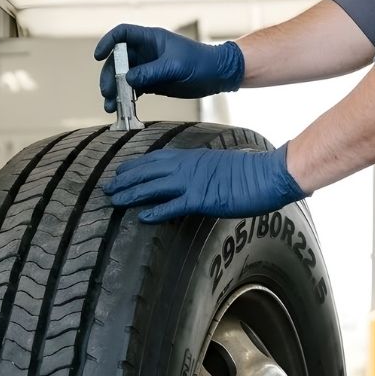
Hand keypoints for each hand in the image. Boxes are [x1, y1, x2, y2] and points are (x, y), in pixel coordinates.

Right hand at [94, 25, 244, 112]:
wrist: (217, 76)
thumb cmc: (200, 63)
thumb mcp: (174, 67)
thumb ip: (150, 73)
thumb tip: (127, 80)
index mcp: (150, 39)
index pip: (122, 34)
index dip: (108, 42)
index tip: (98, 57)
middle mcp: (146, 52)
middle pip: (118, 61)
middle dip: (110, 76)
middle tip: (108, 93)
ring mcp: (147, 68)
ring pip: (123, 78)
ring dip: (115, 92)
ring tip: (111, 107)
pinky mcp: (152, 83)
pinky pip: (133, 90)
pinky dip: (126, 99)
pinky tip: (122, 110)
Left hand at [104, 144, 305, 222]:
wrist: (267, 175)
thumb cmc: (247, 173)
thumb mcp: (217, 166)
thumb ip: (200, 170)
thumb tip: (190, 179)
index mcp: (191, 158)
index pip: (155, 159)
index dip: (135, 166)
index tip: (119, 171)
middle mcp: (187, 167)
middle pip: (148, 172)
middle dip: (126, 180)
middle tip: (107, 188)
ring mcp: (193, 182)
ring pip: (154, 187)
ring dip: (132, 194)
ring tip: (114, 200)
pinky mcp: (202, 199)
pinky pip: (174, 205)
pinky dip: (157, 211)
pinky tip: (143, 217)